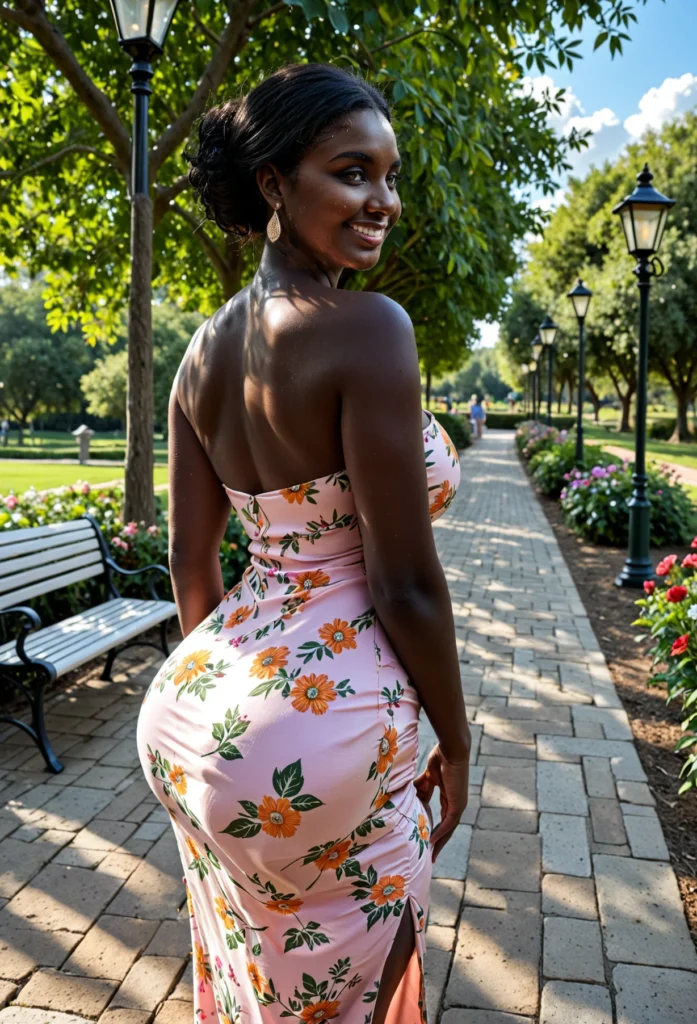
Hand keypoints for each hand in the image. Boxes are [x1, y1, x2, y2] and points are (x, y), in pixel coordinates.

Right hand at [414, 742, 469, 861]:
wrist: (451, 749)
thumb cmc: (441, 757)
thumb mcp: (428, 776)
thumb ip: (421, 787)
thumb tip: (409, 795)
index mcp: (449, 797)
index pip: (443, 819)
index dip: (435, 830)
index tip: (427, 841)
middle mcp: (456, 803)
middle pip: (447, 828)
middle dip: (439, 842)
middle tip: (431, 856)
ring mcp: (458, 804)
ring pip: (449, 828)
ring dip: (440, 842)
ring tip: (431, 854)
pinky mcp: (458, 803)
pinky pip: (449, 821)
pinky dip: (441, 832)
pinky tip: (432, 841)